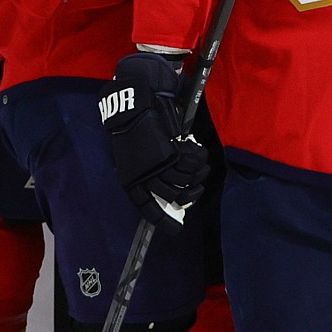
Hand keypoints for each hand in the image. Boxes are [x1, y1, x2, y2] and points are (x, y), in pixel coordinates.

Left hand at [99, 51, 211, 228]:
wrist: (137, 101)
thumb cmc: (136, 126)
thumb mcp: (135, 154)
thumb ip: (148, 173)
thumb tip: (170, 191)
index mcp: (130, 179)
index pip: (146, 207)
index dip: (162, 220)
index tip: (176, 230)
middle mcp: (141, 175)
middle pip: (172, 197)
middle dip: (189, 194)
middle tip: (197, 187)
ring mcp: (154, 165)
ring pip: (184, 181)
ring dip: (197, 175)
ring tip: (201, 166)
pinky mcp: (168, 153)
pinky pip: (190, 165)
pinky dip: (198, 160)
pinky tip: (198, 152)